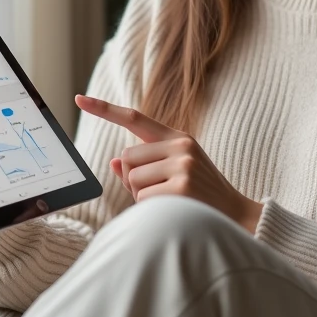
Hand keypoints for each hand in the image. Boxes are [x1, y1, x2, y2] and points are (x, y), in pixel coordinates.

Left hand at [75, 95, 262, 233]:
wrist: (236, 217)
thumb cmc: (201, 196)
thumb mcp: (176, 172)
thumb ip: (145, 165)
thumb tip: (115, 162)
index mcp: (178, 138)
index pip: (135, 118)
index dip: (105, 109)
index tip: (79, 99)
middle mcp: (180, 146)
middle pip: (126, 157)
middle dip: (133, 178)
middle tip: (160, 190)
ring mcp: (182, 165)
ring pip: (132, 178)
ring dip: (141, 196)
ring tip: (170, 200)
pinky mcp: (181, 187)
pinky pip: (142, 198)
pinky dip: (150, 209)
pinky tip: (173, 210)